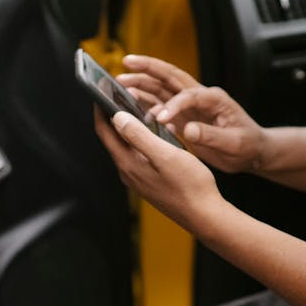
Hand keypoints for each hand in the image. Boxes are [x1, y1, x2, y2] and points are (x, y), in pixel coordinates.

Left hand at [93, 107, 223, 232]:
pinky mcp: (150, 180)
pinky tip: (154, 132)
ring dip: (129, 126)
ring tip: (136, 107)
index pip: (105, 132)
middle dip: (113, 115)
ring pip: (127, 146)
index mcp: (129, 164)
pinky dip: (141, 138)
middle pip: (113, 138)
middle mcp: (129, 172)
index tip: (100, 91)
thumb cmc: (190, 185)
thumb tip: (117, 117)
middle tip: (118, 94)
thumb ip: (139, 136)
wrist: (205, 214)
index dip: (100, 110)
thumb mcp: (165, 154)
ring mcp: (139, 178)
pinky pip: (139, 154)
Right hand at [118, 55, 265, 173]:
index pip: (189, 95)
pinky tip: (130, 102)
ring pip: (162, 88)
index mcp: (215, 98)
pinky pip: (161, 104)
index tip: (161, 118)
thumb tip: (189, 130)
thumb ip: (212, 136)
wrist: (253, 152)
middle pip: (171, 76)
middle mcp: (201, 96)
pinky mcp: (184, 116)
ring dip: (142, 83)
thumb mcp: (235, 143)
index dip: (174, 105)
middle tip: (127, 62)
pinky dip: (145, 102)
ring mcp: (190, 105)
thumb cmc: (248, 145)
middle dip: (148, 68)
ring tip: (121, 81)